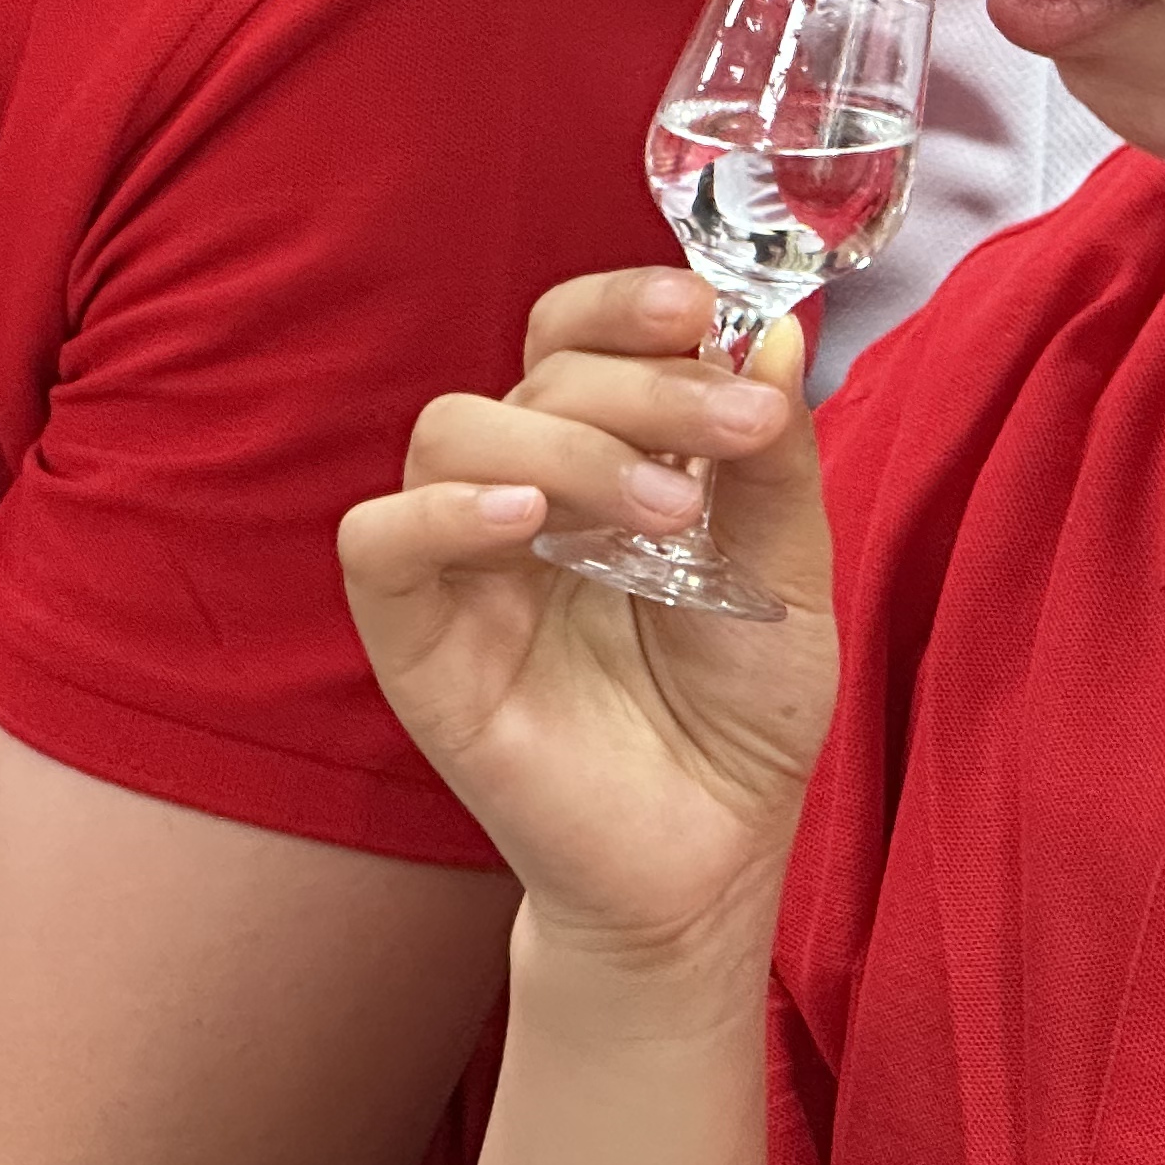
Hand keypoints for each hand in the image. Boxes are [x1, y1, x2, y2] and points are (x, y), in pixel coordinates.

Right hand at [341, 269, 837, 977]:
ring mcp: (464, 565)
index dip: (623, 303)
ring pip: (452, 432)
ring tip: (662, 510)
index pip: (574, 335)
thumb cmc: (738, 715)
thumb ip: (773, 459)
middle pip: (533, 375)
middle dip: (640, 385)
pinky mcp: (417, 642)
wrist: (712, 861)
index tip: (697, 310)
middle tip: (728, 434)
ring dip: (563, 443)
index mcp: (601, 456)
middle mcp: (524, 492)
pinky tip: (526, 524)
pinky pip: (377, 543)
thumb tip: (770, 333)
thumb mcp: (787, 572)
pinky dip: (438, 512)